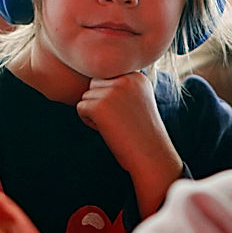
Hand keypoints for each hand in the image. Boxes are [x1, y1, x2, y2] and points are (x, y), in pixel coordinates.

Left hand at [77, 72, 182, 217]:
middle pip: (95, 84)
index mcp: (136, 76)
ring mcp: (112, 92)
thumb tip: (95, 81)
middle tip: (117, 120)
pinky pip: (81, 107)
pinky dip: (88, 121)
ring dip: (94, 112)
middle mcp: (125, 79)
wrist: (150, 155)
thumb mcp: (138, 101)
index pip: (108, 77)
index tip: (126, 113)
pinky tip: (106, 130)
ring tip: (114, 125)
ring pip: (86, 96)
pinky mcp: (100, 106)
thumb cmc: (142, 133)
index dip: (110, 98)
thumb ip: (121, 87)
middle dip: (100, 102)